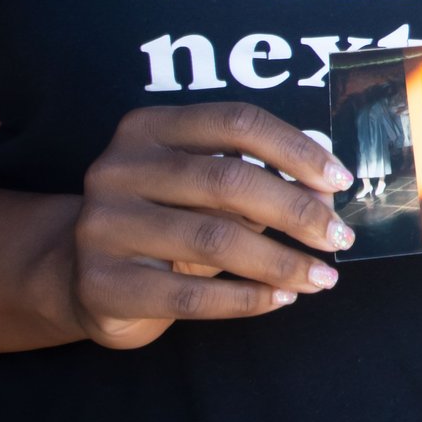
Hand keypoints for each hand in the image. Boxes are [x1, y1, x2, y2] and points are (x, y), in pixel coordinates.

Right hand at [71, 103, 354, 350]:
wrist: (80, 274)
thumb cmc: (166, 220)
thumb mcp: (207, 191)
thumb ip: (263, 183)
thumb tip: (327, 197)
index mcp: (150, 128)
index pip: (237, 122)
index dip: (297, 150)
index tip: (341, 181)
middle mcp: (118, 168)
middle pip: (228, 180)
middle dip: (297, 211)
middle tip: (340, 237)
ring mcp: (102, 225)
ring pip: (214, 240)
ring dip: (281, 262)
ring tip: (321, 277)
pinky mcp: (99, 284)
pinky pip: (189, 295)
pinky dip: (246, 299)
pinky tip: (280, 299)